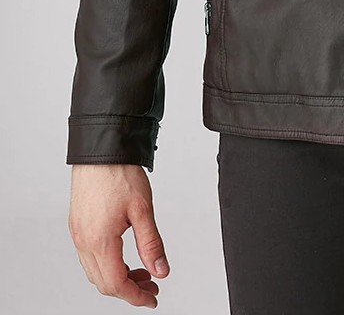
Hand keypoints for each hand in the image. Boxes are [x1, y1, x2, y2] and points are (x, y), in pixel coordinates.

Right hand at [68, 163, 169, 307]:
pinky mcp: (77, 225)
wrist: (101, 150)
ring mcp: (78, 234)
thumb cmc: (119, 173)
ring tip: (142, 271)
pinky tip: (124, 257)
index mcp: (99, 241)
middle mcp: (84, 241)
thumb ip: (151, 244)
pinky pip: (89, 257)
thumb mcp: (143, 210)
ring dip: (118, 278)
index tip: (152, 298)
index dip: (136, 296)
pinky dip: (107, 265)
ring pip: (95, 272)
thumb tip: (160, 270)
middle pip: (104, 283)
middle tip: (151, 286)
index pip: (116, 283)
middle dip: (129, 290)